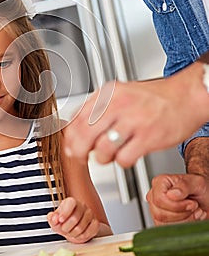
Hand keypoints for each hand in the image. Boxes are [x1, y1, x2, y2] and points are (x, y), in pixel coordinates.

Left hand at [47, 197, 99, 242]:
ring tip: (70, 232)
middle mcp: (82, 206)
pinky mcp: (95, 224)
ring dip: (72, 234)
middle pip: (75, 218)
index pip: (71, 203)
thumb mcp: (55, 220)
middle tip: (63, 229)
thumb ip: (52, 218)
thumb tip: (53, 218)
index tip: (60, 220)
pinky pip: (89, 232)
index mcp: (71, 202)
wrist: (74, 227)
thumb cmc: (64, 221)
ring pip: (81, 227)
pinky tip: (77, 235)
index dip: (65, 212)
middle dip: (66, 228)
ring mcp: (90, 214)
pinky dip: (81, 237)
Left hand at [64, 62, 208, 167]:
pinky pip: (123, 159)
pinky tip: (127, 154)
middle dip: (79, 150)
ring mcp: (133, 121)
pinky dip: (122, 162)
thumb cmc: (153, 98)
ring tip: (110, 154)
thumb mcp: (120, 93)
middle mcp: (118, 104)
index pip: (78, 117)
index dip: (70, 135)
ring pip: (102, 149)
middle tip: (82, 155)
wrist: (186, 96)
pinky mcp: (148, 137)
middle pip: (84, 134)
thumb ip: (98, 107)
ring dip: (103, 157)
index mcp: (108, 93)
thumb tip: (75, 125)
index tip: (70, 144)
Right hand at [146, 174, 208, 224]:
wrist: (207, 197)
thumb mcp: (197, 182)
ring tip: (195, 211)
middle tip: (194, 206)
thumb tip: (171, 194)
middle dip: (183, 214)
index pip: (160, 199)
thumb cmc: (200, 188)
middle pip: (160, 214)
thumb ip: (184, 185)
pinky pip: (169, 231)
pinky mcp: (162, 222)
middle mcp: (155, 197)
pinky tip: (191, 218)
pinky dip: (185, 227)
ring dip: (186, 221)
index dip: (177, 205)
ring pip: (165, 225)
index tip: (192, 203)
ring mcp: (157, 210)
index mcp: (159, 183)